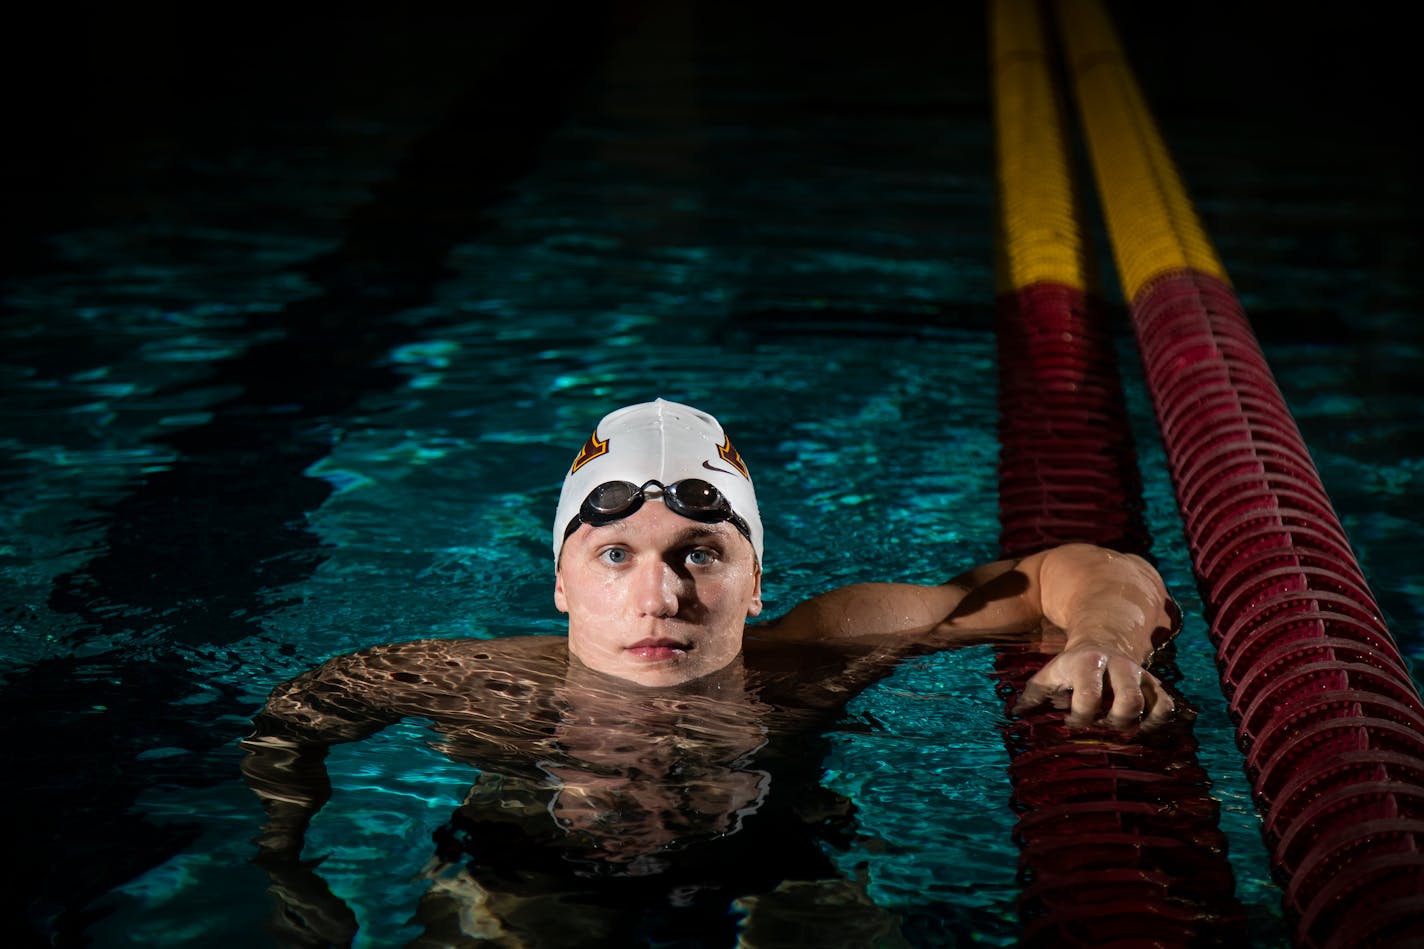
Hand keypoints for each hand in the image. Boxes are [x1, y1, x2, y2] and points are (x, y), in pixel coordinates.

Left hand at [1014, 642, 1174, 729]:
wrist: (1102, 643)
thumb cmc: (1070, 667)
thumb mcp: (1049, 674)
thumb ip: (1033, 693)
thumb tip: (1016, 714)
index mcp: (1088, 663)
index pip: (1090, 696)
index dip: (1081, 718)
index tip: (1071, 723)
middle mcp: (1119, 667)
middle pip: (1129, 700)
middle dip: (1115, 723)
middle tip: (1100, 730)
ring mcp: (1140, 676)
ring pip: (1152, 704)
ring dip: (1136, 726)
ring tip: (1118, 733)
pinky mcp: (1155, 685)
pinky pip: (1166, 707)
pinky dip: (1156, 723)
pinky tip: (1139, 730)